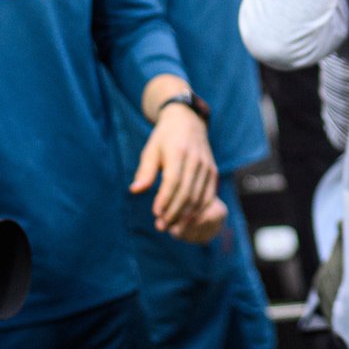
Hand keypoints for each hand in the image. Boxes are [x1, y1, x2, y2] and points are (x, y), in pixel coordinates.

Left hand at [130, 103, 222, 241]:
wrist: (188, 121)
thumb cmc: (164, 138)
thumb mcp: (151, 149)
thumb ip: (145, 171)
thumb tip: (135, 190)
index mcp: (178, 151)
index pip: (173, 181)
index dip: (165, 199)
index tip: (155, 214)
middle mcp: (195, 159)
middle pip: (187, 192)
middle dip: (174, 212)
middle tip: (161, 226)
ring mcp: (206, 165)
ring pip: (198, 196)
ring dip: (185, 215)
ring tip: (172, 226)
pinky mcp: (212, 170)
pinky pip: (208, 195)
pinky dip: (199, 210)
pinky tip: (187, 219)